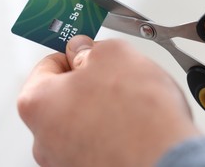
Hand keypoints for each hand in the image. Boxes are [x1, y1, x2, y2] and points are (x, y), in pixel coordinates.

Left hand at [17, 36, 199, 166]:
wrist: (167, 161)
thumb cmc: (138, 118)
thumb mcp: (114, 55)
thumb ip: (89, 49)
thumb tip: (84, 50)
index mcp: (37, 102)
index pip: (48, 64)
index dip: (73, 53)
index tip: (86, 52)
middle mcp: (43, 137)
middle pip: (63, 95)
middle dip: (87, 82)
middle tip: (111, 77)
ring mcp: (63, 159)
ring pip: (80, 119)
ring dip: (99, 107)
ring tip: (127, 104)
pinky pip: (94, 141)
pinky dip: (108, 131)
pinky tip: (130, 126)